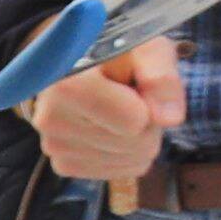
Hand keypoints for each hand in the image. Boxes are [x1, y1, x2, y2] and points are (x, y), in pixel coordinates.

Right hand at [29, 42, 184, 185]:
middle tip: (131, 98)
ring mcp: (54, 146)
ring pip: (131, 161)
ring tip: (119, 110)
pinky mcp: (63, 164)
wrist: (81, 64)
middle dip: (148, 122)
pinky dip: (127, 154)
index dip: (150, 104)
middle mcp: (51, 119)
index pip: (134, 121)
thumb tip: (169, 119)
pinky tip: (113, 128)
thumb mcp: (146, 48)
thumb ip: (161, 77)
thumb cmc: (117, 53)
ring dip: (139, 138)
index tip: (136, 85)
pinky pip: (118, 171)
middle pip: (135, 144)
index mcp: (67, 85)